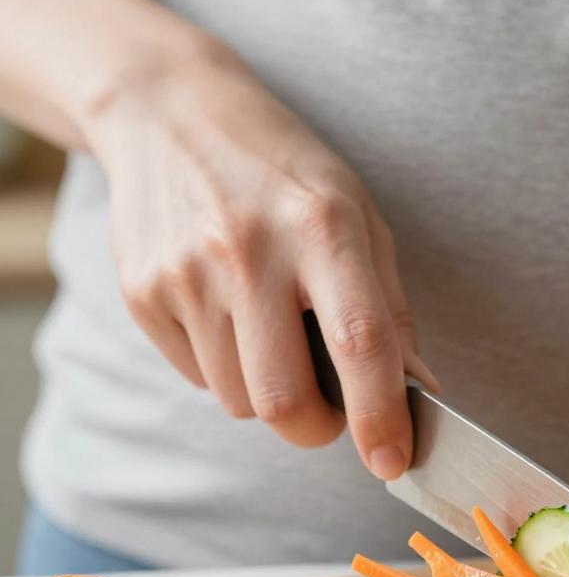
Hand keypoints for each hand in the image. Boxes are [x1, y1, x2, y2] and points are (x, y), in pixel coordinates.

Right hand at [88, 44, 434, 476]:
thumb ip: (390, 310)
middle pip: (283, 400)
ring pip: (239, 401)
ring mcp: (186, 273)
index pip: (360, 341)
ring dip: (269, 393)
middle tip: (331, 410)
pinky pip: (198, 377)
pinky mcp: (142, 292)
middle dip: (317, 429)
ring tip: (272, 331)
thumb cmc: (284, 174)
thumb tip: (418, 392)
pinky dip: (226, 368)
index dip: (380, 415)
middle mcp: (250, 250)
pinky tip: (227, 311)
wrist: (169, 114)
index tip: (393, 462)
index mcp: (322, 226)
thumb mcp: (358, 218)